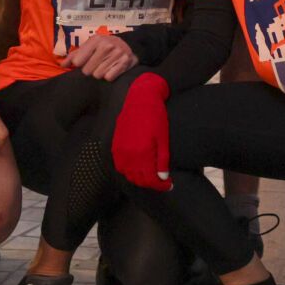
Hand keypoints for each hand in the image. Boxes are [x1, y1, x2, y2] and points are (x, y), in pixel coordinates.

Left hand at [66, 32, 134, 80]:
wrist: (129, 45)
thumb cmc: (104, 46)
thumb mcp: (90, 46)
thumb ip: (74, 55)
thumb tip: (62, 65)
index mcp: (95, 40)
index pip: (77, 61)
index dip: (79, 64)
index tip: (84, 62)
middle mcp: (106, 46)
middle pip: (87, 71)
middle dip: (90, 70)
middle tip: (96, 65)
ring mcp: (116, 54)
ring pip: (98, 75)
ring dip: (100, 73)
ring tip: (104, 66)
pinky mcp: (124, 62)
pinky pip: (109, 77)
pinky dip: (109, 76)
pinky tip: (111, 69)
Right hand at [111, 73, 171, 190]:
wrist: (140, 98)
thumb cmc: (156, 117)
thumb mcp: (163, 139)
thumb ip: (162, 161)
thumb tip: (163, 179)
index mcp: (142, 154)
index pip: (150, 179)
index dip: (161, 186)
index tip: (170, 186)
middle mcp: (128, 155)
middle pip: (138, 179)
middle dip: (151, 184)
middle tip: (163, 182)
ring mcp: (119, 150)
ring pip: (127, 174)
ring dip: (139, 179)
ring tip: (151, 176)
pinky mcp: (114, 145)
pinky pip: (119, 165)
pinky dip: (128, 171)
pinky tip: (137, 168)